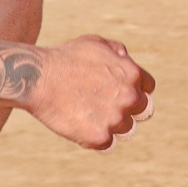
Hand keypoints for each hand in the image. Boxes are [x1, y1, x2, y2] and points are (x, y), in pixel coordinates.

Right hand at [28, 35, 154, 149]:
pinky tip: (79, 124)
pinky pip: (106, 143)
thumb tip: (126, 59)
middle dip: (126, 108)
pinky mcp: (99, 138)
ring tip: (88, 113)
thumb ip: (117, 52)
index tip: (121, 91)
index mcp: (132, 74)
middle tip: (104, 105)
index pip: (148, 87)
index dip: (136, 89)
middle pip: (141, 110)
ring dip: (111, 124)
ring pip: (124, 129)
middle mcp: (129, 97)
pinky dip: (94, 137)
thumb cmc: (65, 58)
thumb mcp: (96, 43)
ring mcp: (115, 119)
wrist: (39, 78)